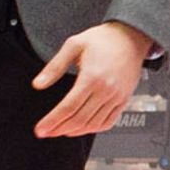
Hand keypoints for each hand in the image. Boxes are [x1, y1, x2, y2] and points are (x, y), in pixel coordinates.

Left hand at [33, 21, 153, 138]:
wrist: (131, 37)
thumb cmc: (103, 39)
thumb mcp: (74, 45)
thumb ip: (54, 67)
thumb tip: (38, 84)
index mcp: (92, 76)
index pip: (68, 107)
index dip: (52, 121)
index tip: (40, 129)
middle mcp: (106, 89)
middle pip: (79, 119)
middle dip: (59, 129)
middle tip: (46, 132)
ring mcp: (116, 97)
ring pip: (93, 124)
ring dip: (74, 131)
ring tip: (60, 130)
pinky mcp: (123, 100)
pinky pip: (108, 122)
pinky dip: (93, 129)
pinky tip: (82, 128)